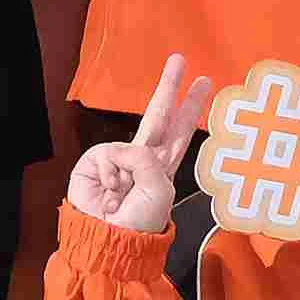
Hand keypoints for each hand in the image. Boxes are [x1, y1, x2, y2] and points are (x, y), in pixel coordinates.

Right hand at [66, 53, 201, 236]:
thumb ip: (146, 159)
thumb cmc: (139, 221)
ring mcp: (118, 159)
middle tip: (179, 60)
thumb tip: (123, 148)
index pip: (180, 130)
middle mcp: (143, 159)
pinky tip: (109, 193)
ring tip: (122, 197)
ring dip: (127, 172)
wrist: (107, 239)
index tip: (204, 81)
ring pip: (128, 143)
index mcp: (163, 167)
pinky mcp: (95, 161)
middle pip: (158, 115)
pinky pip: (108, 154)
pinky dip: (110, 174)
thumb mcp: (157, 191)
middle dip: (168, 87)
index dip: (190, 106)